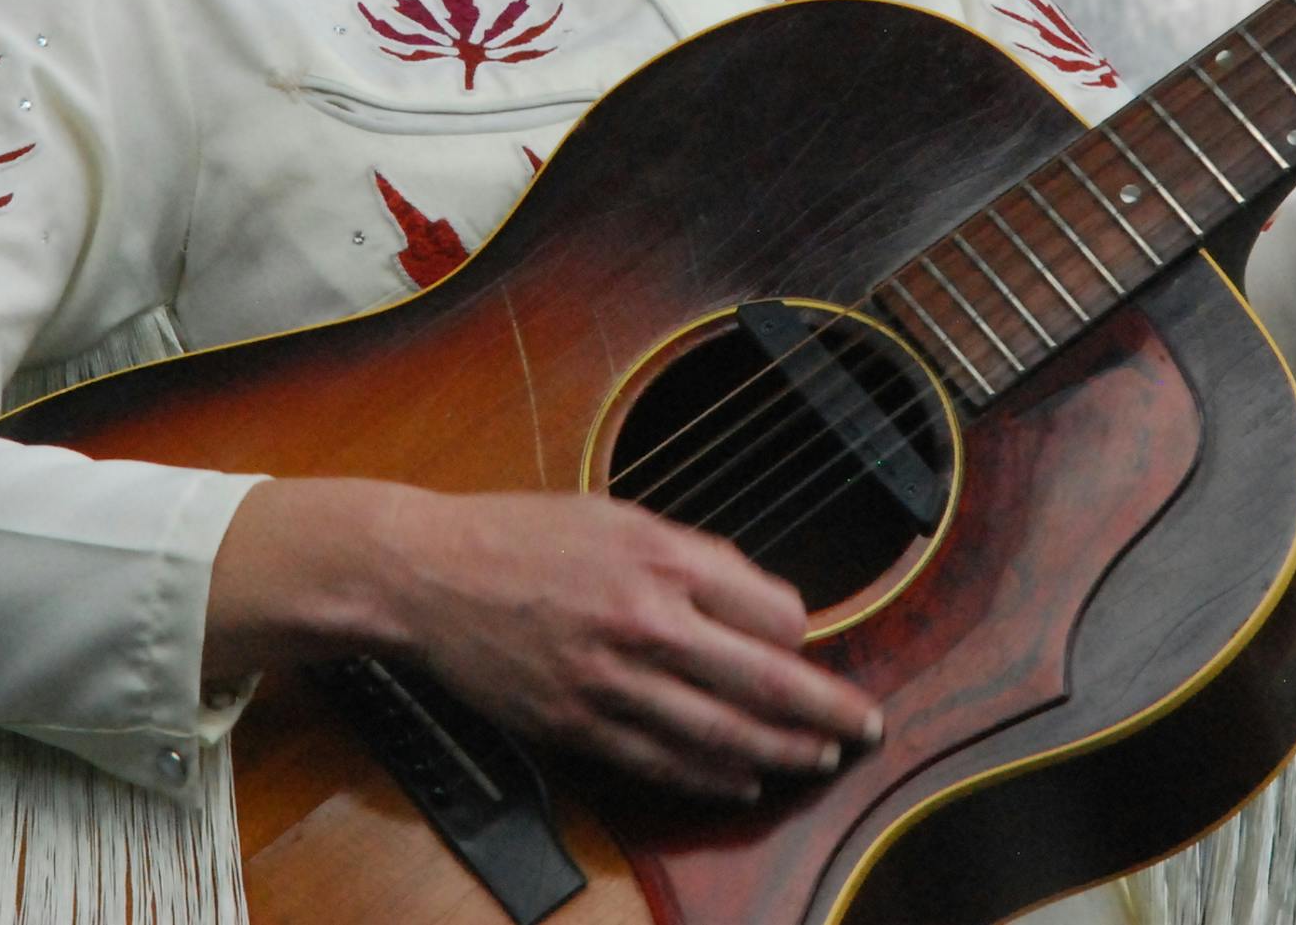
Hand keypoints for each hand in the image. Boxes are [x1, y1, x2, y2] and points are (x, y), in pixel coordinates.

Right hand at [208, 479, 881, 801]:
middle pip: (762, 680)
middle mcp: (643, 620)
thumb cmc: (525, 533)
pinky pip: (660, 762)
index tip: (816, 644)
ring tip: (818, 759)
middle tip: (865, 726)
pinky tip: (743, 781)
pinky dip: (711, 778)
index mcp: (660, 555)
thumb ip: (691, 556)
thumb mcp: (618, 513)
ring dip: (779, 753)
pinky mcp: (576, 724)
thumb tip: (762, 603)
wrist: (430, 574)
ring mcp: (609, 680)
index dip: (804, 634)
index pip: (769, 609)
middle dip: (824, 710)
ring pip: (719, 733)